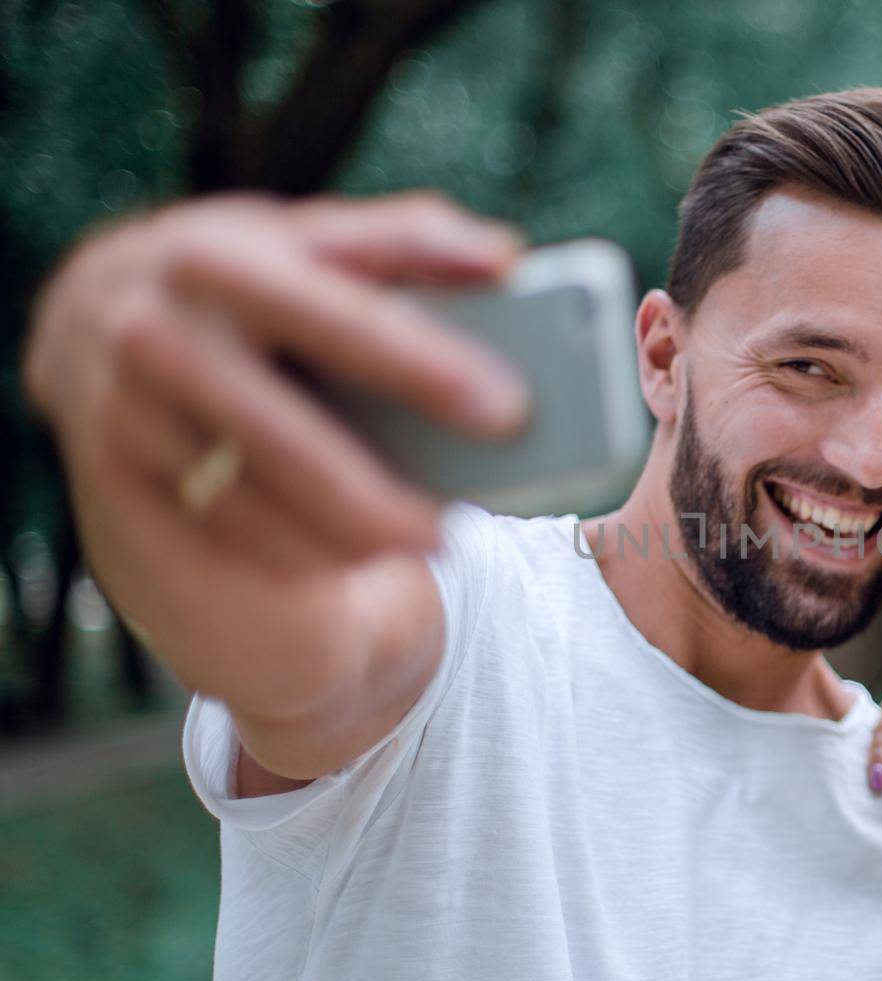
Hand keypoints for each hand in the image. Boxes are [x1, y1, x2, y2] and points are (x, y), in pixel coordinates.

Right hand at [21, 191, 527, 707]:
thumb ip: (405, 241)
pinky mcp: (110, 475)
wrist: (87, 318)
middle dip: (372, 494)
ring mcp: (121, 411)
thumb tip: (505, 260)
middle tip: (456, 531)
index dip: (424, 364)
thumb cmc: (240, 277)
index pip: (338, 315)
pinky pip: (216, 536)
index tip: (508, 410)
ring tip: (426, 543)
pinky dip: (294, 555)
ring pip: (247, 505)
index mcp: (219, 258)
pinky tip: (355, 556)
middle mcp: (155, 334)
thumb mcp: (304, 239)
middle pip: (282, 439)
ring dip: (342, 538)